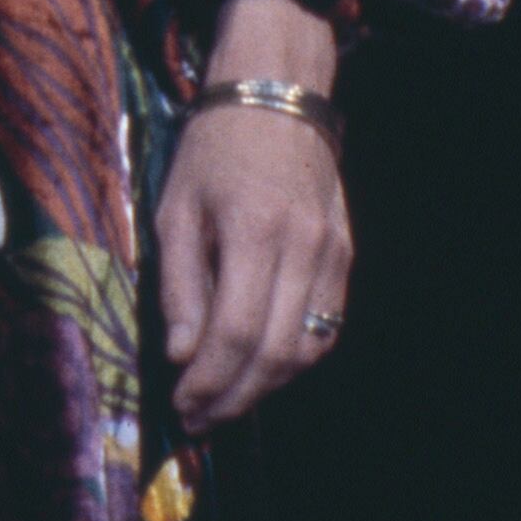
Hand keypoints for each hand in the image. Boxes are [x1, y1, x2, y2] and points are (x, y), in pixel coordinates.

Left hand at [159, 0, 353, 429]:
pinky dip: (293, 357)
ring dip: (266, 386)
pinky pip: (324, 325)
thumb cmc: (212, 151)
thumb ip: (180, 284)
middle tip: (199, 420)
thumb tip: (181, 355)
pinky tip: (260, 369)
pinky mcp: (345, 257)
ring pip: (307, 346)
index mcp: (254, 232)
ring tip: (223, 402)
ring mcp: (332, 255)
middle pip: (277, 351)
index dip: (211, 379)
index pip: (238, 331)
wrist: (277, 100)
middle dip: (236, 396)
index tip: (182, 405)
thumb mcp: (175, 208)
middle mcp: (303, 249)